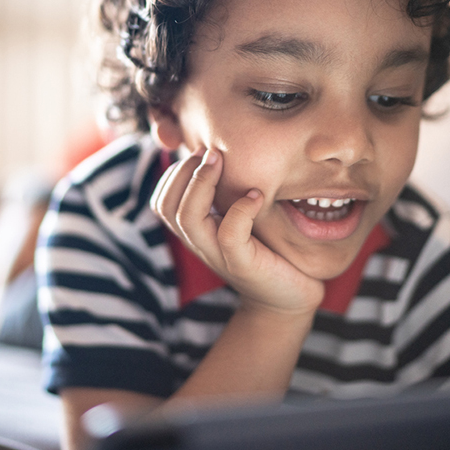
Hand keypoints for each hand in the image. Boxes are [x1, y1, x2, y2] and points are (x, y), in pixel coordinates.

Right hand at [151, 147, 324, 314]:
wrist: (289, 298)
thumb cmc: (268, 251)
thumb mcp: (241, 219)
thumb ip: (227, 196)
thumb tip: (222, 152)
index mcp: (196, 232)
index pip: (161, 202)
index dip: (173, 174)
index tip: (201, 152)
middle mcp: (200, 244)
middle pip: (167, 207)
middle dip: (185, 172)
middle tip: (212, 153)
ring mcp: (219, 255)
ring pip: (188, 219)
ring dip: (203, 184)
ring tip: (224, 163)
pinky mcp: (243, 265)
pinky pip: (229, 234)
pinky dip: (241, 209)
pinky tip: (257, 195)